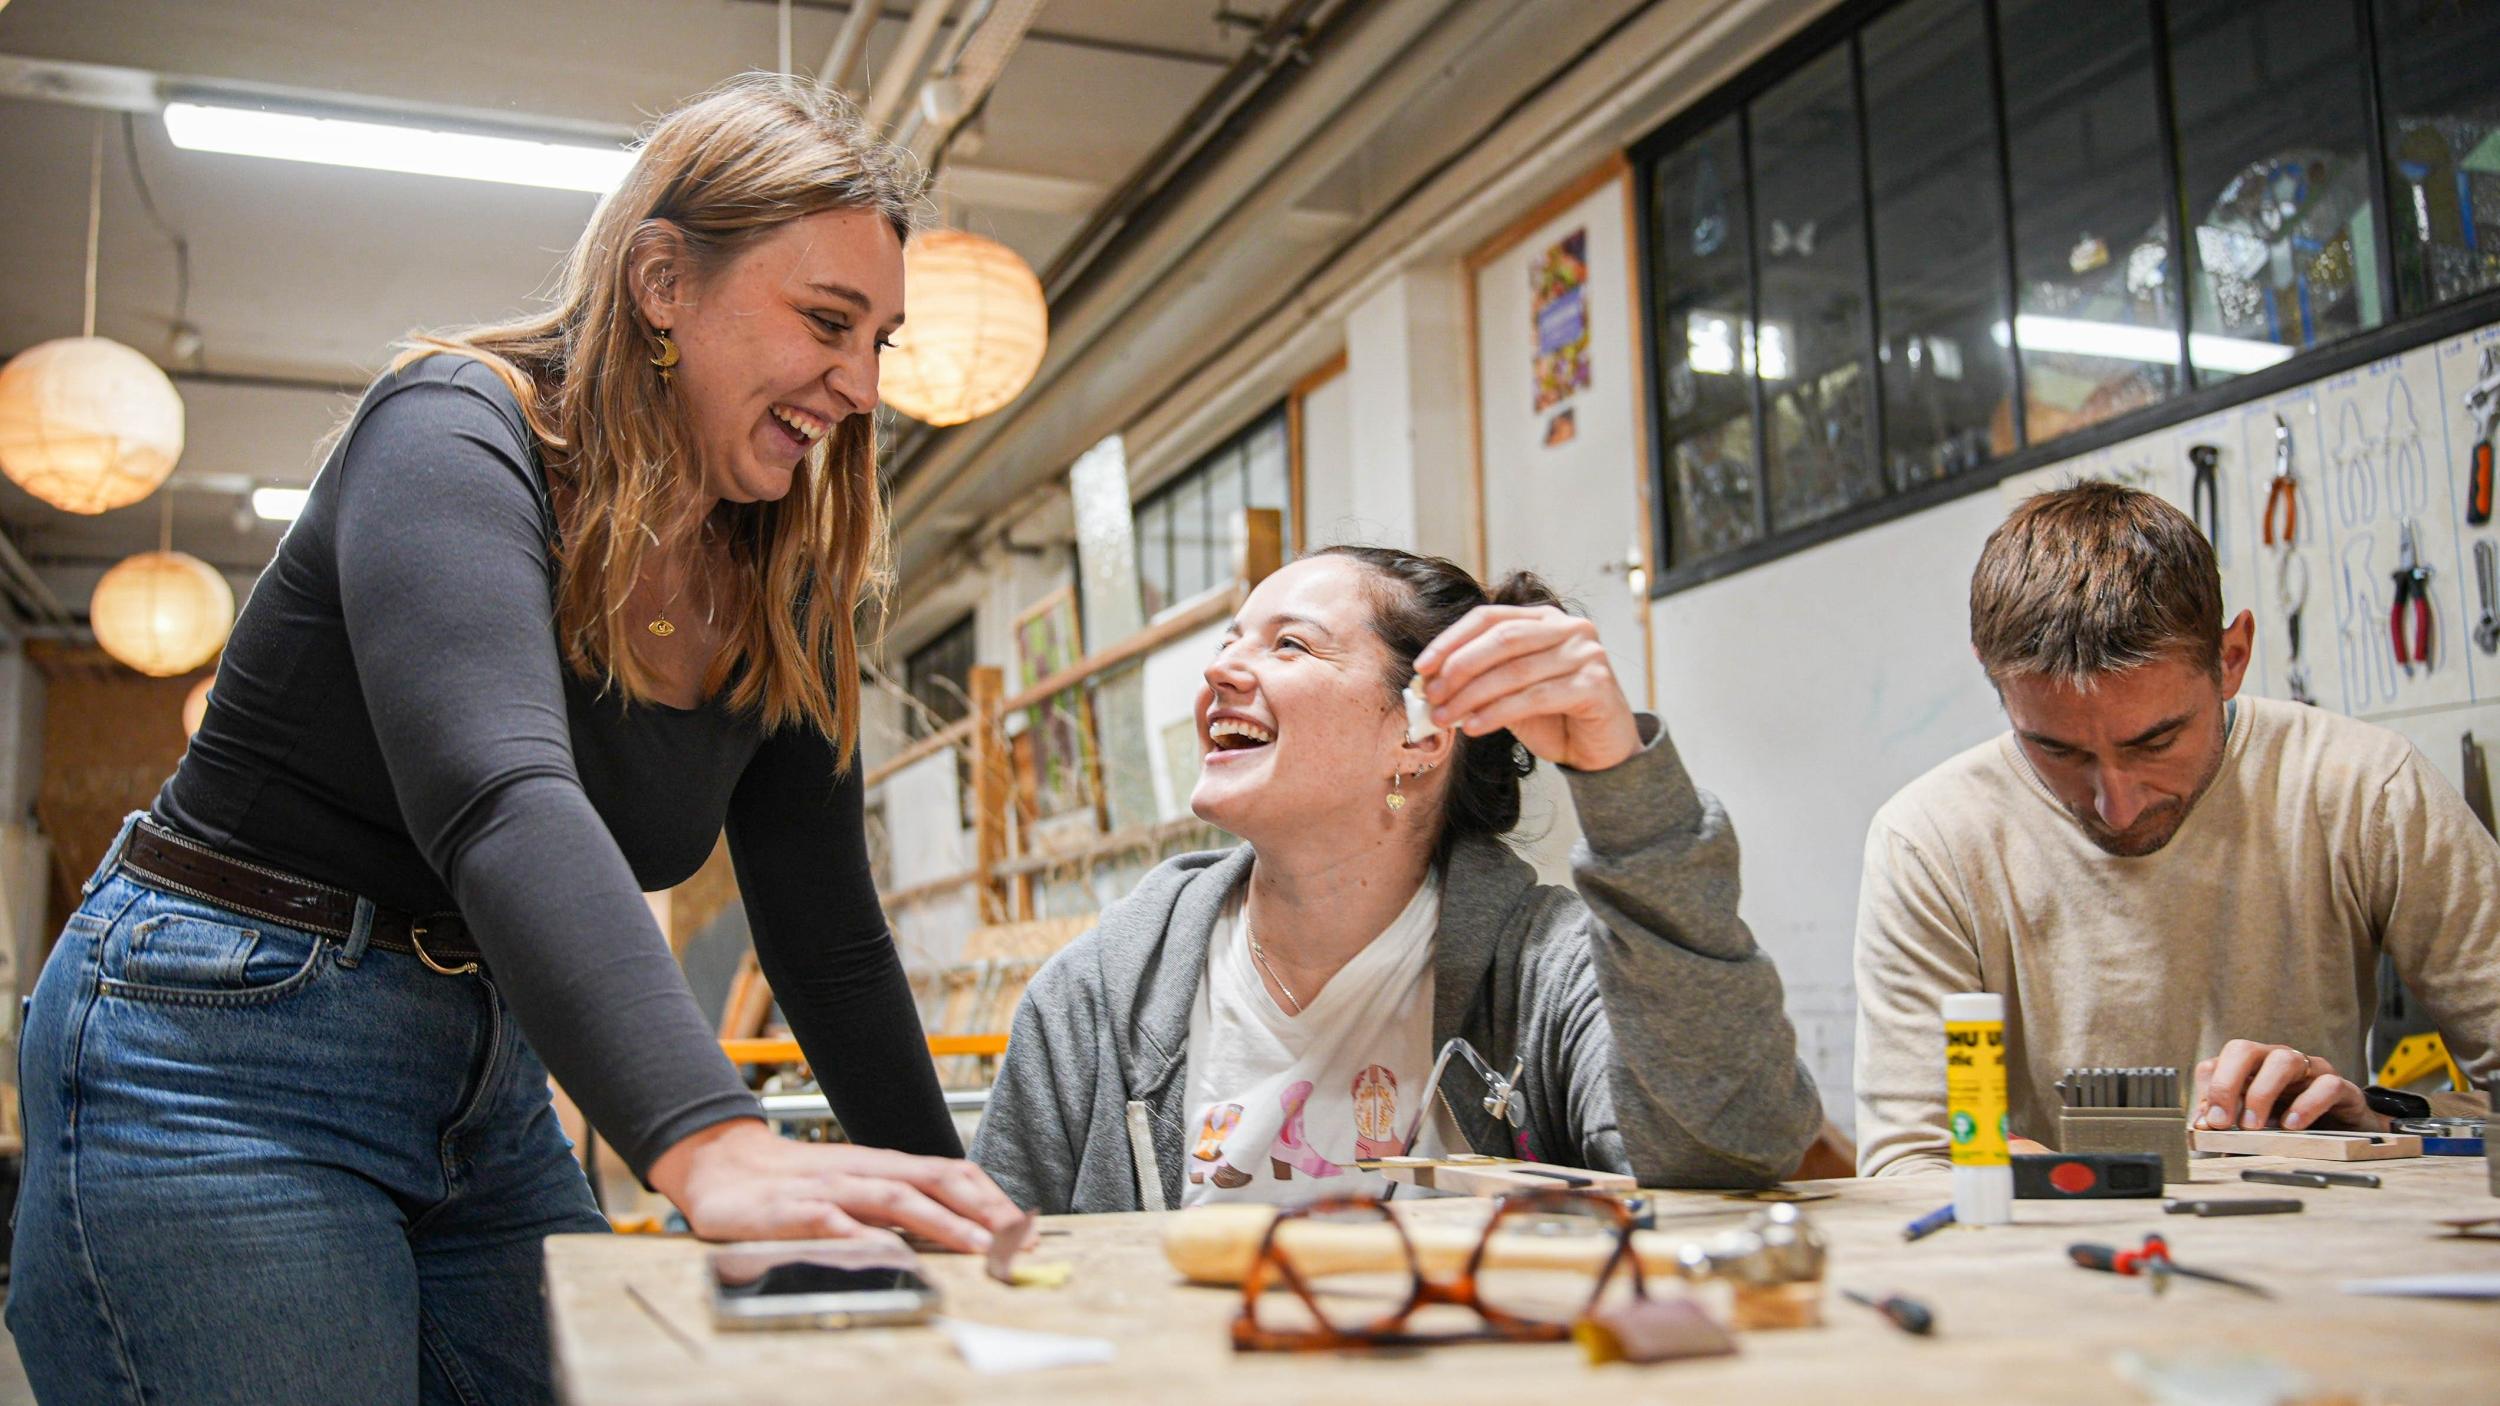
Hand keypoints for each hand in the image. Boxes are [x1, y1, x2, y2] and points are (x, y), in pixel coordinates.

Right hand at [648, 1118, 1030, 1249]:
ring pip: (895, 1198)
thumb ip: (898, 1204)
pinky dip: (863, 1235)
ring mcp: (831, 1190)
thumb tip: (957, 1227)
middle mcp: (864, 1171)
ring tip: (976, 1246)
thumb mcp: (855, 1186)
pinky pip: (833, 1222)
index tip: (1024, 1225)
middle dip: (982, 1211)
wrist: (723, 1165)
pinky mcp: (794, 1211)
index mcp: (884, 1166)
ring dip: (941, 1222)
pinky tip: (889, 1251)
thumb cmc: (795, 1182)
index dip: (991, 1198)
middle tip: (1016, 1239)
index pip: (950, 1174)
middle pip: (935, 1182)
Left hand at [1413, 605, 1641, 771]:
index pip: (1489, 618)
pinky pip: (1535, 697)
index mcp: (1544, 619)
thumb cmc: (1554, 717)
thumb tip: (1429, 684)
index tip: (1422, 667)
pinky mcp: (1595, 685)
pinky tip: (1473, 727)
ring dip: (1471, 696)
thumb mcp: (1511, 693)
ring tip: (1444, 717)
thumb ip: (1480, 680)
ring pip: (1515, 671)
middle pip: (1502, 640)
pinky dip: (1498, 713)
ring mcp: (1585, 654)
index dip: (1451, 640)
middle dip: (1459, 668)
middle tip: (1431, 696)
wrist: (1601, 750)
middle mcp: (1569, 628)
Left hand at [2191, 1040, 2387, 1133]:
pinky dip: (2306, 1105)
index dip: (2206, 1092)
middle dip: (2226, 1084)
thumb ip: (2231, 1124)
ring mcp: (2309, 1070)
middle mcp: (2277, 1061)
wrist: (2347, 1132)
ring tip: (2252, 1126)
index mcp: (2250, 1068)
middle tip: (2222, 1121)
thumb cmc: (2292, 1123)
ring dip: (2262, 1093)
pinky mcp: (2341, 1088)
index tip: (2205, 1124)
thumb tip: (2204, 1128)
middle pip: (2243, 1050)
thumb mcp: (2256, 1124)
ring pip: (2283, 1061)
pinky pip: (2325, 1085)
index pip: (2216, 1064)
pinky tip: (2291, 1126)